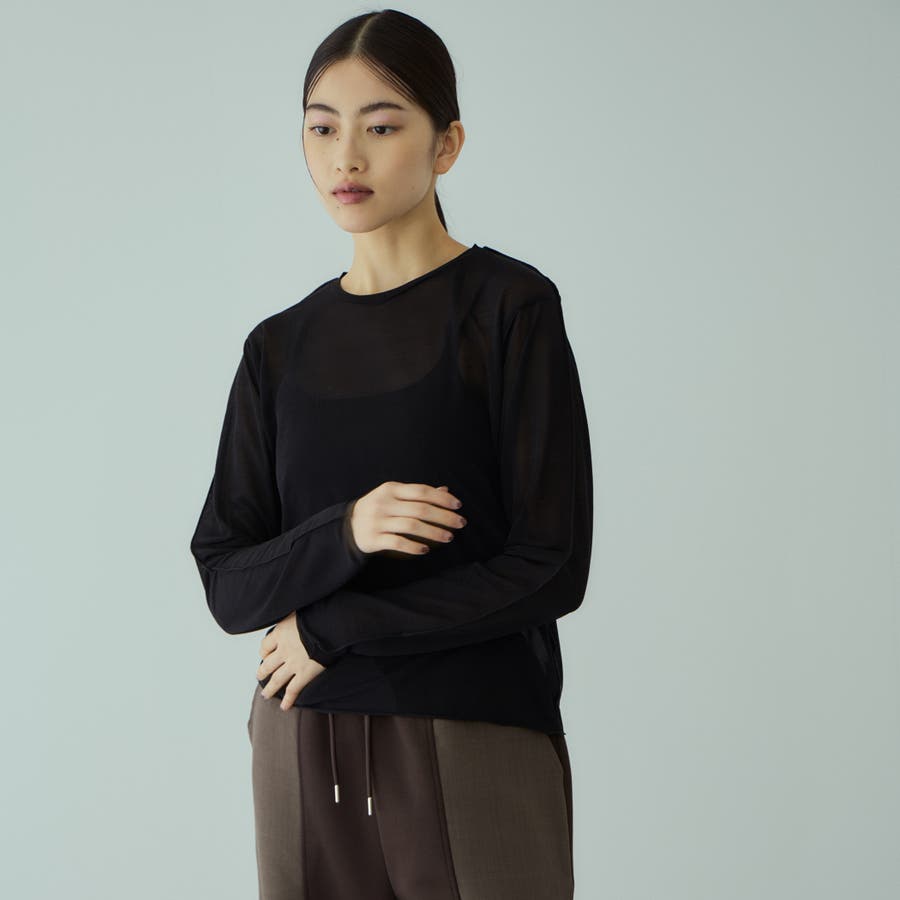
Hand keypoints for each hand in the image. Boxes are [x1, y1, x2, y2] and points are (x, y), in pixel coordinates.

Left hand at [257, 612, 325, 709]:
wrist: (330, 625)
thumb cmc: (318, 615)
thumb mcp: (298, 612)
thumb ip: (291, 619)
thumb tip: (290, 617)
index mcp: (280, 633)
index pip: (265, 646)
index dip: (263, 652)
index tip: (265, 655)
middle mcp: (283, 650)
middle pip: (267, 664)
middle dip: (262, 672)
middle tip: (260, 676)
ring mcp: (293, 664)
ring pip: (276, 679)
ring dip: (270, 689)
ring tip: (266, 694)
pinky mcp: (304, 674)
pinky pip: (293, 689)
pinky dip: (288, 699)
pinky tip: (285, 706)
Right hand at [350, 482, 466, 557]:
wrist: (349, 525)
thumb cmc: (379, 508)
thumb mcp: (394, 496)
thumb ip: (418, 494)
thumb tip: (445, 490)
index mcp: (391, 489)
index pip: (421, 491)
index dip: (442, 498)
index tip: (458, 506)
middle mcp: (384, 503)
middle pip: (420, 509)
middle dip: (444, 517)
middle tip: (460, 523)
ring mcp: (378, 521)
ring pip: (412, 526)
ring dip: (434, 532)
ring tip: (448, 537)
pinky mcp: (374, 538)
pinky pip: (398, 542)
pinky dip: (414, 546)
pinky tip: (426, 549)